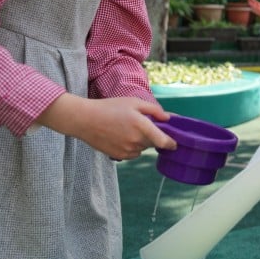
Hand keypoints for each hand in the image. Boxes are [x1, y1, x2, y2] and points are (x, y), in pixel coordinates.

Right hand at [38, 94, 176, 159]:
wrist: (85, 120)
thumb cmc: (110, 107)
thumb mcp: (133, 102)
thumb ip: (153, 110)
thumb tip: (168, 118)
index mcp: (141, 126)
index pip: (163, 141)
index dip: (171, 143)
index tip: (175, 143)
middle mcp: (136, 140)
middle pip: (153, 143)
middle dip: (153, 137)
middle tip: (143, 126)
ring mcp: (127, 150)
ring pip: (143, 148)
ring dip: (142, 142)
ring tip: (128, 129)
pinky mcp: (119, 156)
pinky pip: (133, 153)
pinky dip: (132, 147)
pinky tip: (121, 136)